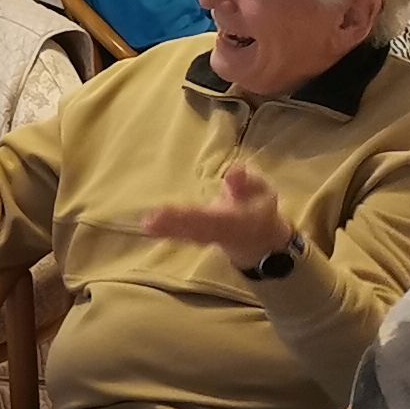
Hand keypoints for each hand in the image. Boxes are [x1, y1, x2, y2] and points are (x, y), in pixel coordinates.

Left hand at [143, 163, 291, 270]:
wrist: (259, 239)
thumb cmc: (258, 207)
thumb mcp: (261, 191)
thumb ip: (246, 182)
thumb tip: (234, 170)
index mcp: (237, 220)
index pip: (215, 218)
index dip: (195, 216)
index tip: (178, 211)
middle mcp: (220, 231)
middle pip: (197, 229)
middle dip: (176, 226)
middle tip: (150, 223)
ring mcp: (208, 236)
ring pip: (187, 235)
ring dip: (168, 231)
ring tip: (147, 225)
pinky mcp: (197, 236)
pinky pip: (182, 235)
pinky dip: (167, 232)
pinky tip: (148, 226)